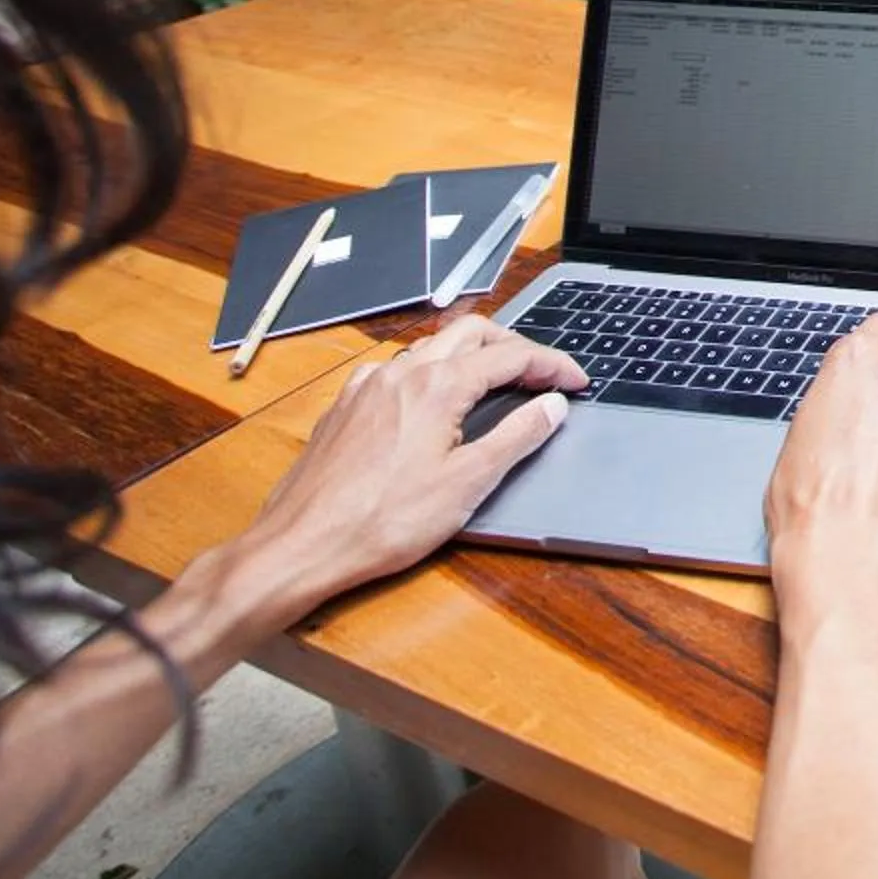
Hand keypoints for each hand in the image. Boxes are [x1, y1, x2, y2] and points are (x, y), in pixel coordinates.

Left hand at [227, 313, 587, 620]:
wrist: (302, 545)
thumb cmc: (382, 522)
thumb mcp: (467, 484)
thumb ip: (516, 437)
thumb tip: (552, 406)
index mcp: (437, 385)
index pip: (510, 355)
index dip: (551, 364)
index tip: (576, 381)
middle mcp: (400, 372)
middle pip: (470, 332)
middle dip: (513, 344)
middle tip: (541, 373)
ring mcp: (367, 386)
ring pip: (430, 346)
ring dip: (470, 355)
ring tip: (494, 382)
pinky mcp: (345, 407)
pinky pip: (395, 369)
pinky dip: (428, 371)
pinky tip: (429, 402)